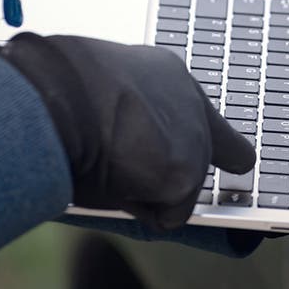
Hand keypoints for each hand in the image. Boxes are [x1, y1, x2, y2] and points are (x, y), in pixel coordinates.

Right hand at [0, 33, 255, 230]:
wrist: (54, 92)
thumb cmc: (54, 89)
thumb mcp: (94, 91)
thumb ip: (121, 113)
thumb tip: (113, 145)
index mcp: (165, 73)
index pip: (199, 108)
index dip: (207, 138)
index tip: (234, 159)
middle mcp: (190, 100)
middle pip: (217, 153)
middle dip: (179, 172)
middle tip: (135, 168)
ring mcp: (194, 137)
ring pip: (178, 189)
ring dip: (145, 189)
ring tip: (104, 162)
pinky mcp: (187, 173)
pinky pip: (166, 215)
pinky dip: (139, 210)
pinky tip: (113, 180)